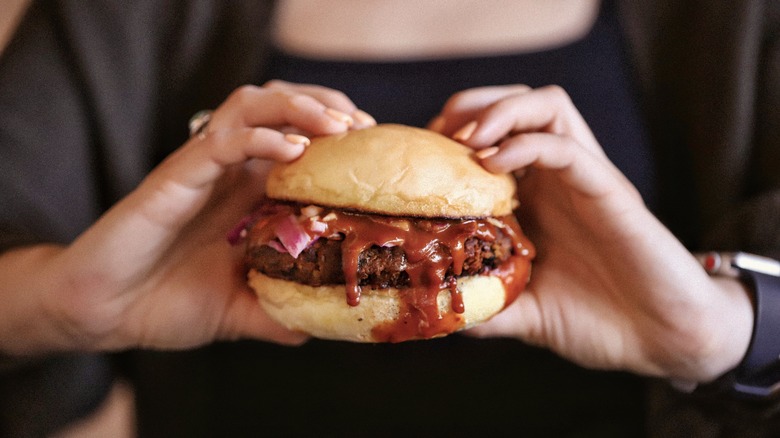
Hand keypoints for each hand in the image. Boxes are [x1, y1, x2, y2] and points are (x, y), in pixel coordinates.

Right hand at [1, 81, 375, 352]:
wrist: (106, 314)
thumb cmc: (168, 304)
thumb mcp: (240, 311)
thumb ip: (279, 313)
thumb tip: (322, 326)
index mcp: (248, 194)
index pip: (300, 139)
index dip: (339, 136)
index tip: (375, 150)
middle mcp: (230, 173)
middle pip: (281, 106)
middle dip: (326, 106)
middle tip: (363, 128)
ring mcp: (202, 169)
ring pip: (251, 106)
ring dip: (298, 106)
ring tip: (336, 125)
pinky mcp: (175, 177)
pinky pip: (219, 142)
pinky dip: (259, 137)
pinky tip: (291, 149)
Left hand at [430, 85, 752, 381]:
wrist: (663, 340)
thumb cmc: (598, 320)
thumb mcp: (524, 313)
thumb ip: (485, 305)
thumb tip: (437, 312)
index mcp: (535, 198)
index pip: (491, 136)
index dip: (449, 135)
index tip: (418, 157)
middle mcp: (556, 179)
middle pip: (516, 104)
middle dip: (470, 107)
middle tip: (438, 136)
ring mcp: (584, 179)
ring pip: (547, 106)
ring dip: (500, 110)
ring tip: (464, 137)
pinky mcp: (609, 190)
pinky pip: (566, 147)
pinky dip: (525, 143)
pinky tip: (492, 162)